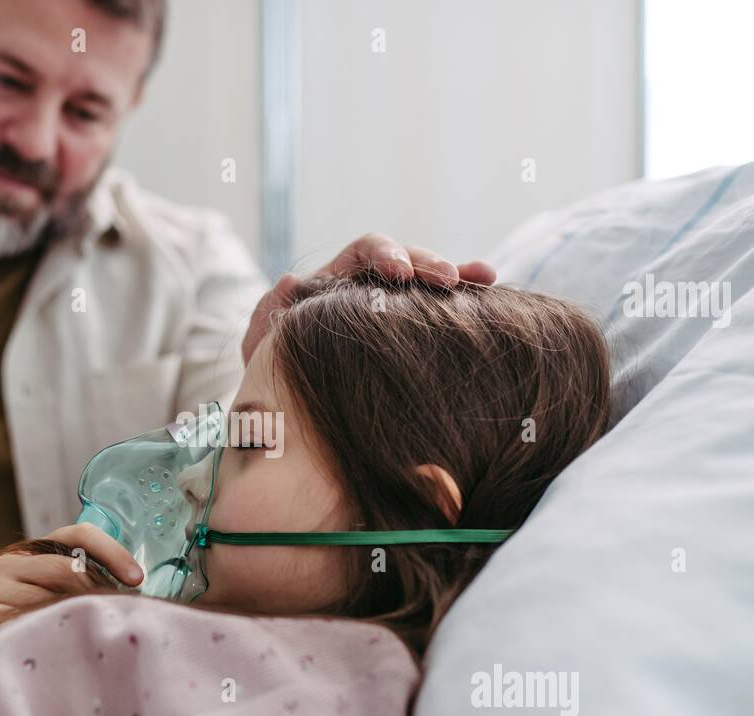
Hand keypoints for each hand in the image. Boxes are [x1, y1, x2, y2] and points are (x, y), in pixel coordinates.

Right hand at [0, 523, 143, 690]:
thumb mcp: (21, 600)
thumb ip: (57, 595)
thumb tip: (117, 605)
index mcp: (27, 556)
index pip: (77, 536)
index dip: (111, 551)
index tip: (137, 576)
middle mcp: (12, 564)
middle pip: (72, 569)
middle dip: (103, 594)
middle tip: (126, 619)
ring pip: (51, 597)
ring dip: (77, 618)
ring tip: (99, 640)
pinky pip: (21, 621)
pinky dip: (43, 634)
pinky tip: (59, 650)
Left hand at [243, 233, 496, 361]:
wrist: (294, 424)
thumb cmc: (275, 384)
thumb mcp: (263, 352)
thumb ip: (269, 316)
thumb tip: (290, 280)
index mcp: (337, 283)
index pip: (366, 252)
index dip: (385, 254)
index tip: (398, 274)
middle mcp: (371, 290)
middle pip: (407, 258)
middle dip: (428, 262)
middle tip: (446, 280)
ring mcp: (397, 312)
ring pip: (431, 282)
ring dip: (458, 275)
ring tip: (482, 278)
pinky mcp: (417, 336)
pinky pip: (445, 312)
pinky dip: (468, 301)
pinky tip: (491, 294)